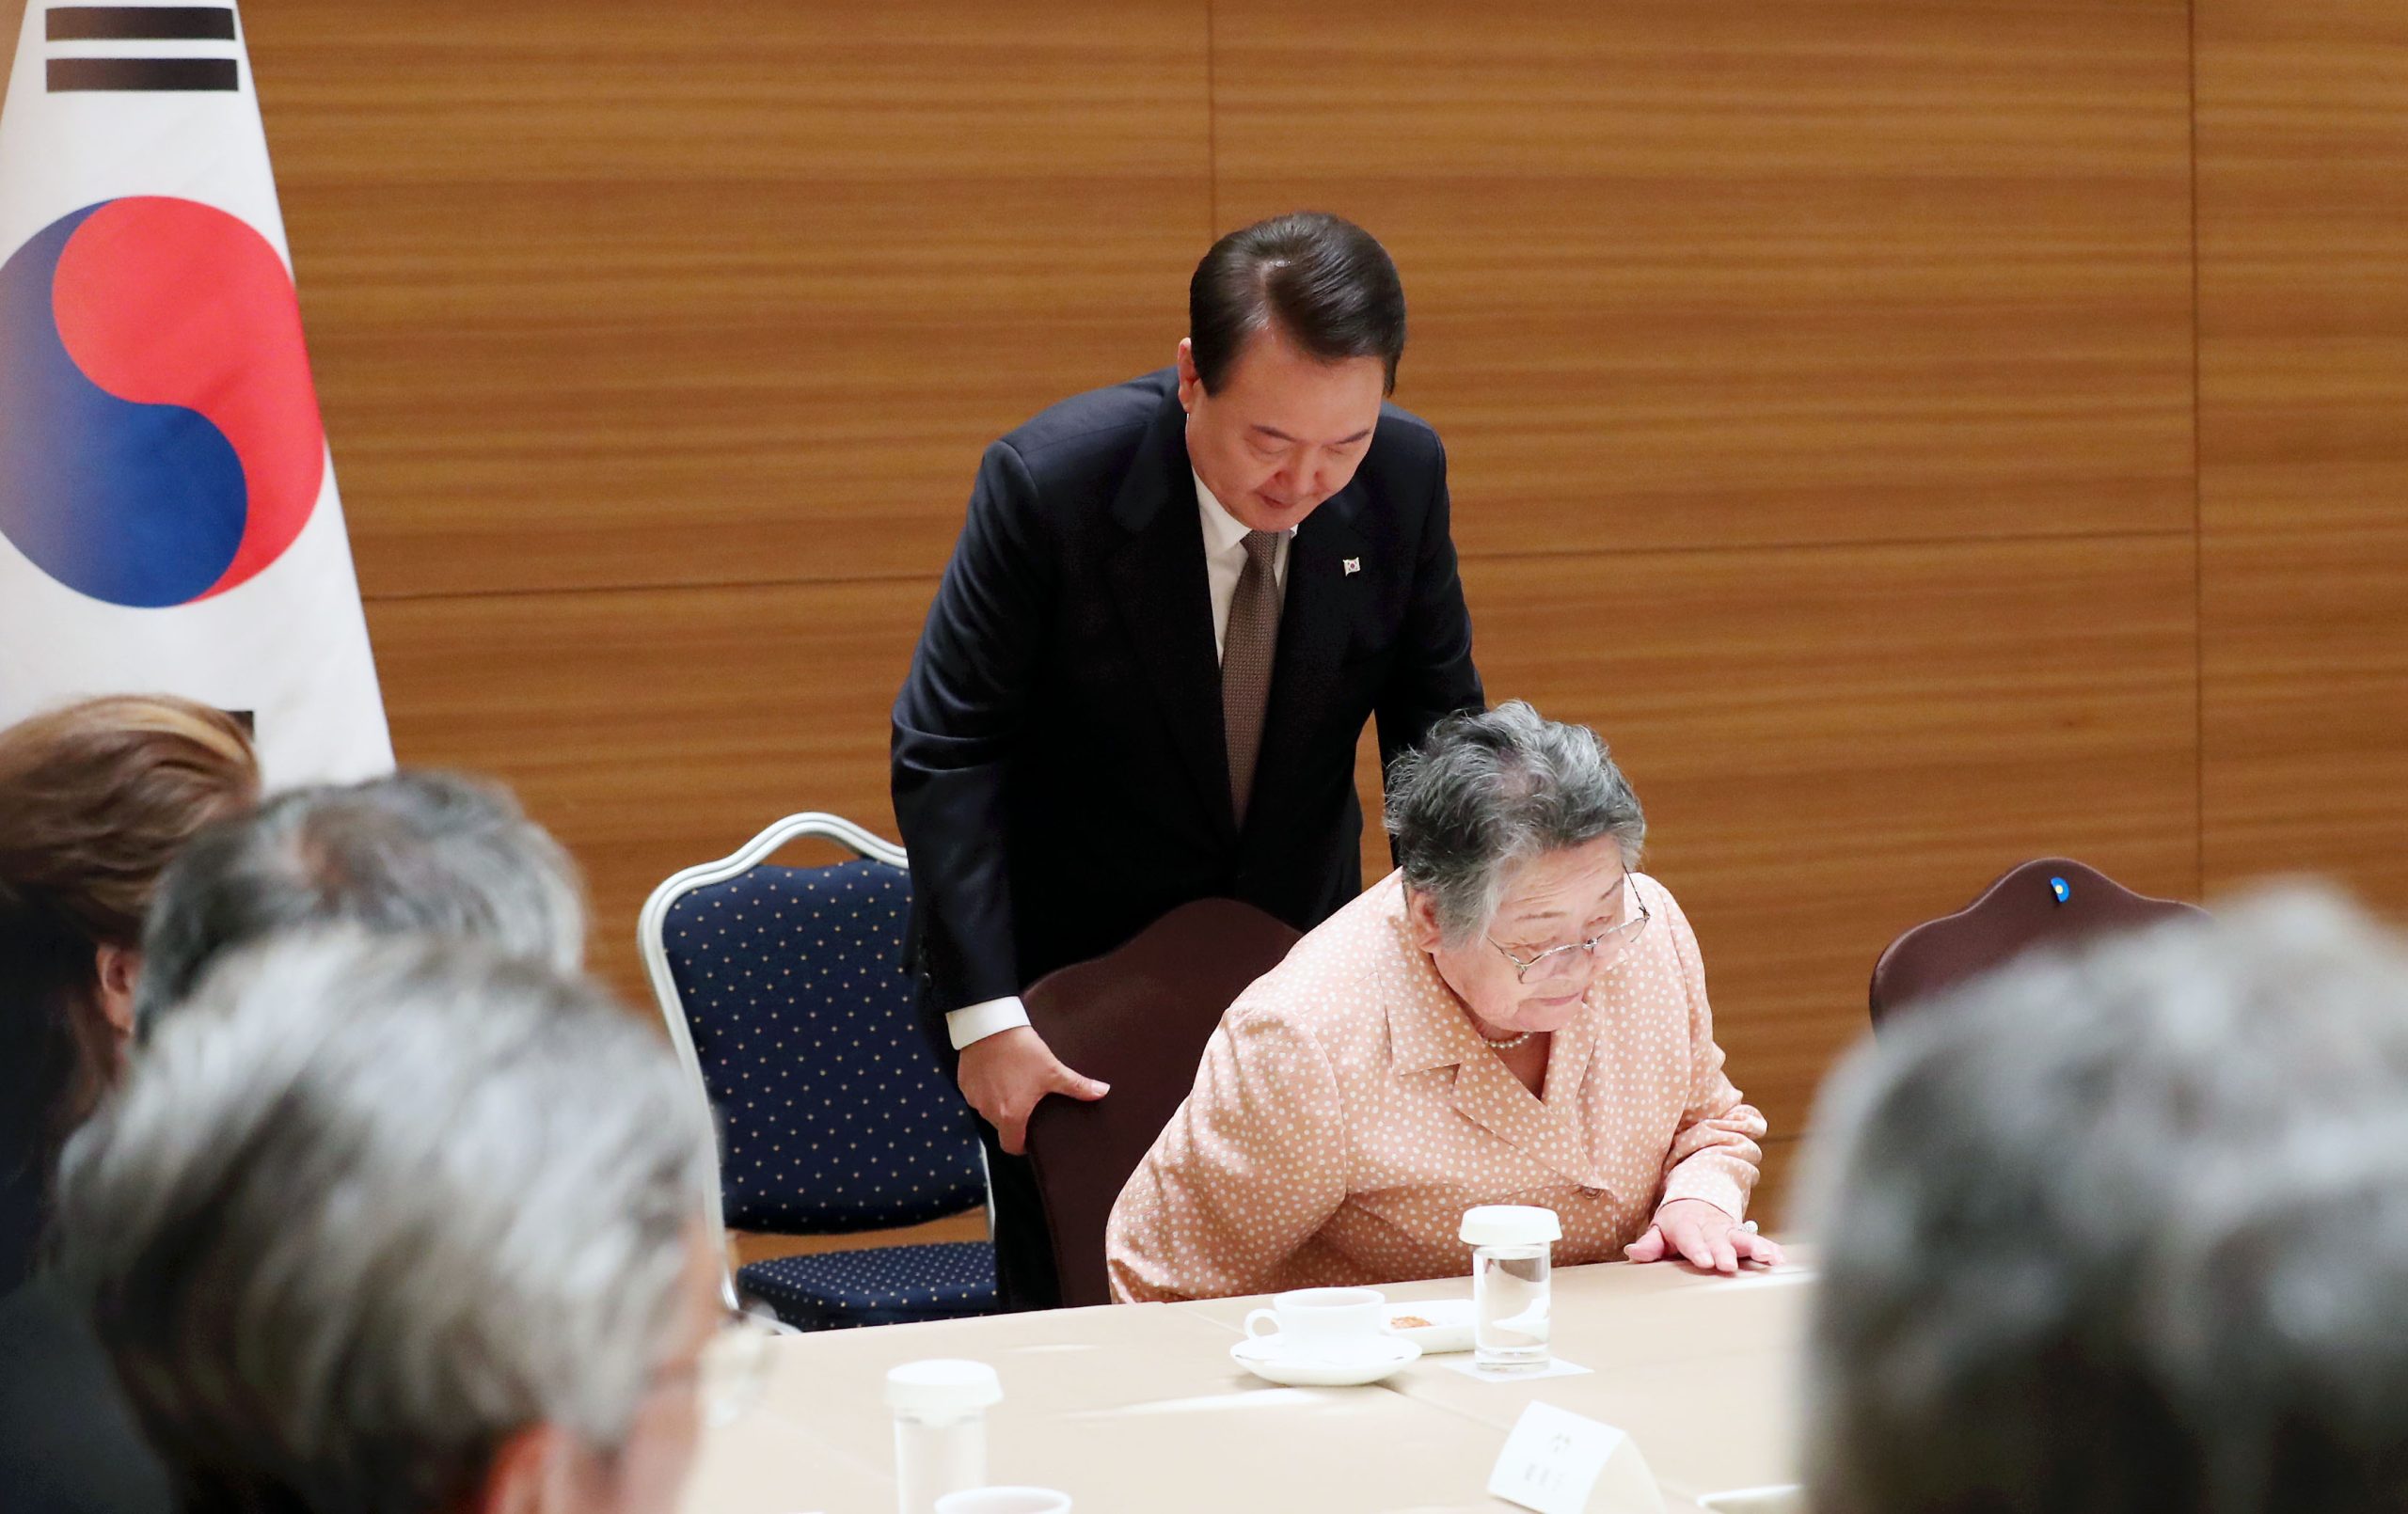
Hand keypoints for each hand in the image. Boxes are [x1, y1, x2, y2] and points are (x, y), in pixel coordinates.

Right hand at [956, 1026, 1108, 1155]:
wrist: (990, 1025)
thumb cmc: (1022, 1050)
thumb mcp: (1052, 1069)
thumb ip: (1077, 1086)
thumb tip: (1103, 1092)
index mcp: (1010, 1115)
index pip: (1011, 1146)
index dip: (1021, 1146)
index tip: (1031, 1137)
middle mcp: (989, 1112)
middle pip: (1001, 1127)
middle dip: (1013, 1119)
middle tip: (1027, 1102)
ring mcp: (973, 1098)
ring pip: (988, 1110)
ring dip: (998, 1103)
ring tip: (1012, 1084)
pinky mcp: (964, 1083)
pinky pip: (976, 1094)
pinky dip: (986, 1089)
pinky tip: (997, 1074)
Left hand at [1624, 1198, 1782, 1274]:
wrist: (1696, 1202)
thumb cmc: (1676, 1223)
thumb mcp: (1660, 1229)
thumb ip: (1650, 1244)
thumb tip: (1633, 1253)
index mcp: (1686, 1226)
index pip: (1691, 1238)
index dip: (1697, 1249)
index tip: (1704, 1261)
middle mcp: (1710, 1227)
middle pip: (1718, 1239)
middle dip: (1724, 1251)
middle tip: (1728, 1265)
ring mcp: (1728, 1230)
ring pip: (1743, 1238)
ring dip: (1755, 1248)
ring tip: (1768, 1259)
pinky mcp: (1743, 1235)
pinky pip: (1758, 1240)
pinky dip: (1770, 1248)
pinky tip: (1780, 1259)